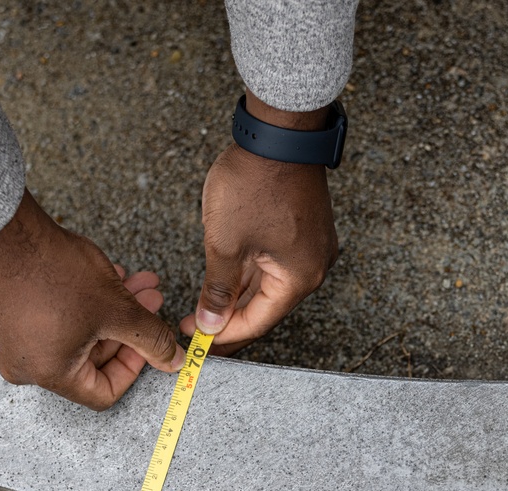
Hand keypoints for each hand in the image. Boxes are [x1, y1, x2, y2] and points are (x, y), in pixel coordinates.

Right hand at [0, 189, 184, 410]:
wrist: (6, 230)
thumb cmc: (55, 271)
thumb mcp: (117, 309)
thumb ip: (150, 339)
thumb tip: (173, 360)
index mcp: (50, 374)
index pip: (103, 393)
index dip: (135, 367)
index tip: (151, 341)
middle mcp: (28, 366)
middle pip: (95, 360)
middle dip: (130, 327)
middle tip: (152, 300)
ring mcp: (18, 342)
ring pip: (83, 335)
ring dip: (116, 310)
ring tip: (141, 283)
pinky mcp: (15, 318)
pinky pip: (63, 321)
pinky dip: (91, 304)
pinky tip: (115, 277)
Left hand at [180, 94, 338, 354]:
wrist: (278, 133)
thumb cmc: (254, 184)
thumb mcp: (225, 244)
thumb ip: (218, 290)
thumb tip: (211, 324)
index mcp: (299, 278)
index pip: (258, 321)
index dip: (224, 335)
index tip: (196, 340)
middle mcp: (312, 267)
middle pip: (266, 306)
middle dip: (230, 318)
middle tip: (195, 326)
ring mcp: (311, 247)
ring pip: (269, 284)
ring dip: (238, 296)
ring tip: (205, 306)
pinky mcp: (304, 229)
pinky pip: (275, 263)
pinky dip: (250, 274)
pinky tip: (225, 280)